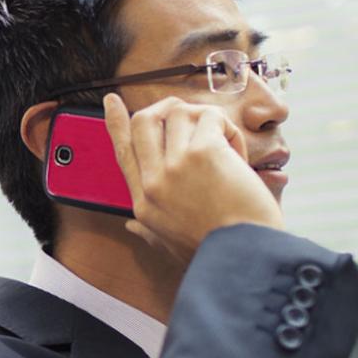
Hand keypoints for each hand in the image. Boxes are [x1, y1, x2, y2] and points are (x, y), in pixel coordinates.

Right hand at [103, 92, 283, 263]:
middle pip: (144, 121)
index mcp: (143, 202)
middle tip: (191, 114)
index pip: (122, 151)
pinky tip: (238, 153)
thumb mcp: (170, 244)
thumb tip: (130, 226)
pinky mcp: (203, 152)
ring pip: (178, 112)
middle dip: (167, 108)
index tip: (112, 102)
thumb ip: (148, 231)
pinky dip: (228, 129)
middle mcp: (153, 181)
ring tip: (226, 144)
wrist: (245, 255)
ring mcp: (175, 165)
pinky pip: (211, 118)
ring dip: (205, 120)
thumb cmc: (216, 252)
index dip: (115, 123)